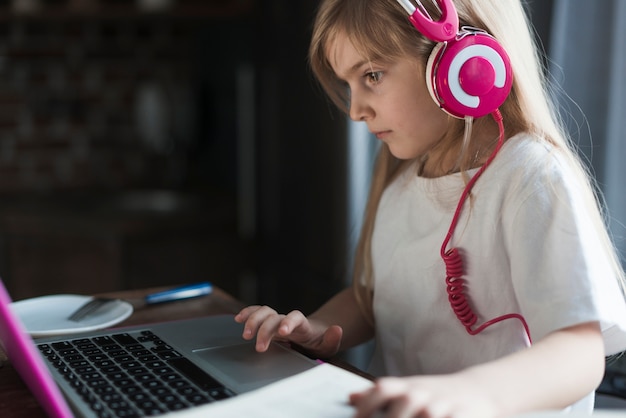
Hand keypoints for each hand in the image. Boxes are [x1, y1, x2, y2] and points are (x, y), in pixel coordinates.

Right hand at [234, 305, 342, 357]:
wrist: (314, 334)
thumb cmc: (320, 341)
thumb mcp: (329, 344)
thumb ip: (333, 338)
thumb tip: (337, 329)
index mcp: (302, 325)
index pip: (295, 317)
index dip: (288, 322)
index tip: (282, 333)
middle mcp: (288, 319)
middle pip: (274, 316)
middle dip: (264, 329)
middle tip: (259, 347)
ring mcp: (277, 319)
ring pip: (263, 312)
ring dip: (252, 321)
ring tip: (245, 335)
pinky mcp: (269, 323)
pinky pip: (257, 313)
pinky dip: (247, 313)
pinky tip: (237, 319)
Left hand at [349, 373, 498, 417]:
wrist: (479, 391)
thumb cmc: (435, 393)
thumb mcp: (409, 388)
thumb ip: (381, 394)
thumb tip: (351, 397)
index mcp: (406, 387)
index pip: (382, 390)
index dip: (366, 405)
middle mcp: (421, 395)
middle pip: (400, 410)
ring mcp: (440, 408)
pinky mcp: (460, 417)